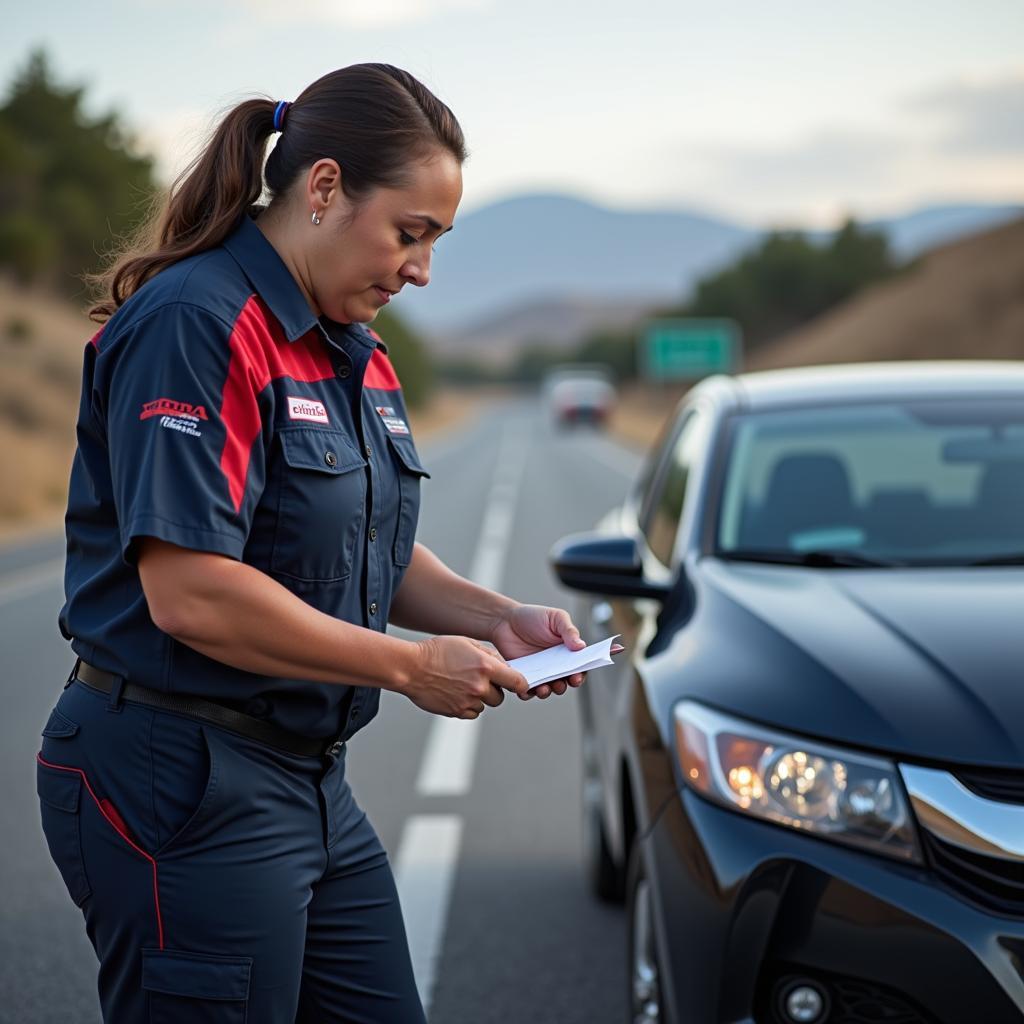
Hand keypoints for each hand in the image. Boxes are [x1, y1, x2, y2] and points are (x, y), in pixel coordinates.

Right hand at [406, 636, 528, 718]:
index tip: (518, 684)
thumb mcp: (466, 642)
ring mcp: (468, 701)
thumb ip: (489, 654)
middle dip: (494, 690)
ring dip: (479, 698)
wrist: (412, 667)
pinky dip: (468, 706)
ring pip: (485, 705)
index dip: (520, 684)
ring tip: (462, 684)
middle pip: (500, 697)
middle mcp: (479, 686)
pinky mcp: (456, 712)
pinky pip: (472, 713)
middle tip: (479, 680)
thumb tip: (505, 666)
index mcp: (485, 667)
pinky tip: (456, 693)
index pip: (517, 682)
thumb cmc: (438, 651)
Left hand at [490, 603, 586, 699]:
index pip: (578, 667)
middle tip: (559, 683)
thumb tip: (582, 646)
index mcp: (566, 651)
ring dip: (547, 692)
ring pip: (546, 689)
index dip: (579, 674)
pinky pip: (526, 690)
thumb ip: (569, 631)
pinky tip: (525, 689)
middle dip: (563, 686)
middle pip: (563, 681)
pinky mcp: (522, 676)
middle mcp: (554, 664)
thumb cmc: (532, 616)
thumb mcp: (556, 618)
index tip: (576, 676)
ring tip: (543, 688)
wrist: (504, 620)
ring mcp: (538, 671)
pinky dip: (527, 693)